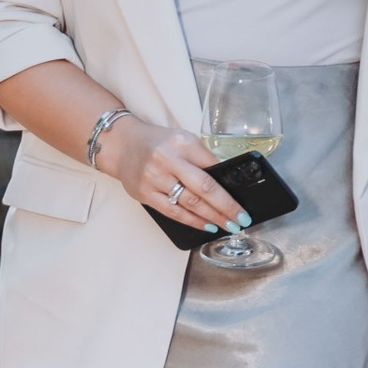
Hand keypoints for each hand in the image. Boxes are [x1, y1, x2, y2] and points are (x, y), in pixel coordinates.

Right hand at [97, 114, 246, 230]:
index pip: (213, 167)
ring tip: (229, 226)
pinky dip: (192, 221)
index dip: (231, 186)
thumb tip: (229, 183)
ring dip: (212, 217)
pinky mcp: (144, 193)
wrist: (122, 144)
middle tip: (242, 220)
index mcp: (183, 144)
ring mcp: (154, 178)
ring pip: (189, 203)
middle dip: (226, 207)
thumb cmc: (160, 143)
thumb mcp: (185, 141)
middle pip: (204, 188)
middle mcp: (167, 160)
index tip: (245, 201)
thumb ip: (203, 158)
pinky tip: (206, 225)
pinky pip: (172, 212)